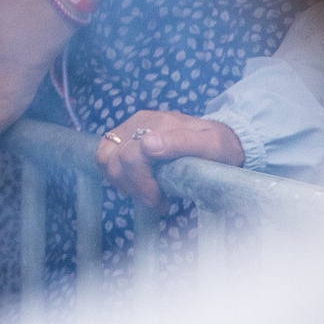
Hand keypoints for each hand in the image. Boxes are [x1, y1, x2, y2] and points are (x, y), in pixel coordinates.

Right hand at [93, 109, 243, 204]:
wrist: (220, 139)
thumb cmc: (217, 146)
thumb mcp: (210, 146)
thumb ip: (180, 144)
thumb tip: (148, 145)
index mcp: (157, 124)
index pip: (130, 156)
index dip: (141, 184)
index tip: (160, 200)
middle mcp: (138, 122)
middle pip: (113, 160)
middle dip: (133, 187)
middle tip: (157, 201)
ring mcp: (128, 128)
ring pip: (104, 158)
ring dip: (122, 183)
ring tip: (147, 194)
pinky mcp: (124, 137)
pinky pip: (105, 157)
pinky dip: (117, 176)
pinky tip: (138, 184)